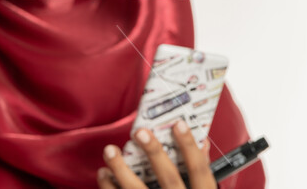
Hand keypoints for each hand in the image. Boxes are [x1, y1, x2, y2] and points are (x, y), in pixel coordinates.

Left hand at [97, 121, 214, 188]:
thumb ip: (200, 177)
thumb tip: (202, 142)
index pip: (200, 172)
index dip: (190, 148)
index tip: (178, 123)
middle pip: (170, 180)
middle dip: (155, 154)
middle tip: (139, 132)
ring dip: (122, 170)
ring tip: (110, 150)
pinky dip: (110, 188)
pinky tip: (104, 174)